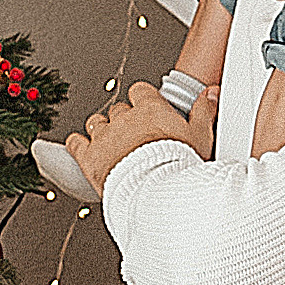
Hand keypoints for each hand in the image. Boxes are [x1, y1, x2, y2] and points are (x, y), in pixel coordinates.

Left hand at [66, 80, 212, 191]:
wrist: (157, 194)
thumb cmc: (180, 168)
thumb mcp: (202, 137)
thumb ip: (203, 112)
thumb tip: (209, 95)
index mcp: (151, 110)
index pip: (140, 91)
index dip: (142, 100)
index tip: (147, 108)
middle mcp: (125, 119)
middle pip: (119, 110)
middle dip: (124, 120)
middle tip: (134, 136)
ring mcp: (104, 138)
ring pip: (96, 123)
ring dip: (102, 130)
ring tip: (111, 144)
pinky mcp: (89, 158)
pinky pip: (75, 143)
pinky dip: (77, 144)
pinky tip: (82, 147)